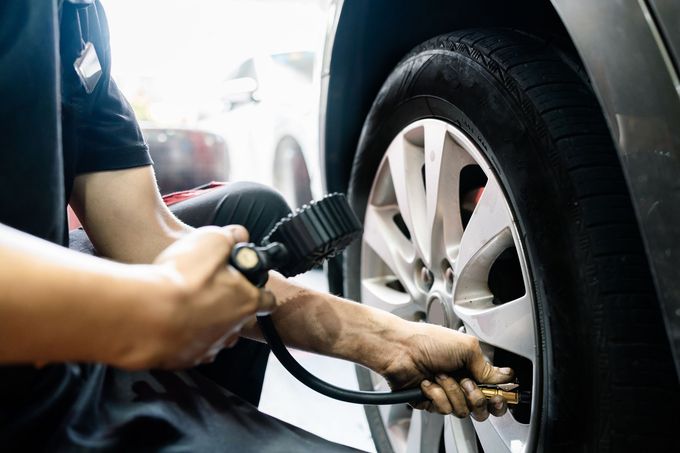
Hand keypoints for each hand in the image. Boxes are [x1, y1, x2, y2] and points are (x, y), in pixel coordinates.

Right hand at [117, 225, 275, 369]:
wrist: (147, 315)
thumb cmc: (182, 280)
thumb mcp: (211, 241)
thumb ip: (230, 237)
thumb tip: (239, 236)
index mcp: (246, 302)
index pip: (268, 300)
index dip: (259, 290)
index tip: (250, 284)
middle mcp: (233, 330)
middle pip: (239, 317)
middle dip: (228, 304)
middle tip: (207, 288)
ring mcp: (209, 347)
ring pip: (215, 333)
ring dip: (206, 321)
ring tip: (186, 304)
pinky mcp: (185, 359)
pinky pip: (190, 346)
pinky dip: (184, 335)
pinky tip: (171, 321)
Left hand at [378, 321, 513, 420]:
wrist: (400, 349)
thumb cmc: (427, 340)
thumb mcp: (466, 347)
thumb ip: (486, 366)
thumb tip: (504, 376)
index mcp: (470, 368)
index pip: (492, 391)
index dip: (497, 397)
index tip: (496, 395)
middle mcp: (459, 383)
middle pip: (481, 408)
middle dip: (476, 397)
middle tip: (467, 383)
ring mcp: (445, 394)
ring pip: (462, 410)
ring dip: (452, 391)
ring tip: (440, 375)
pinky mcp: (429, 403)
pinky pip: (443, 410)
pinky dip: (436, 395)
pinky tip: (427, 383)